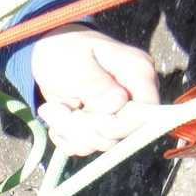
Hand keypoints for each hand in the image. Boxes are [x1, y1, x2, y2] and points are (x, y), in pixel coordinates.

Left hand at [31, 24, 159, 156]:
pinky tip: (56, 119)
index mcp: (138, 73)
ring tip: (53, 109)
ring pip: (101, 143)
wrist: (47, 53)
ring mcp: (117, 112)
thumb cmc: (64, 49)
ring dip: (71, 132)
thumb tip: (118, 104)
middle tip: (59, 109)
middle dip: (84, 129)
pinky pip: (87, 146)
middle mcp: (133, 95)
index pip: (147, 113)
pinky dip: (66, 138)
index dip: (120, 126)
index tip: (92, 121)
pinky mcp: (100, 124)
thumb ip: (96, 84)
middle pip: (120, 134)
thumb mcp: (75, 63)